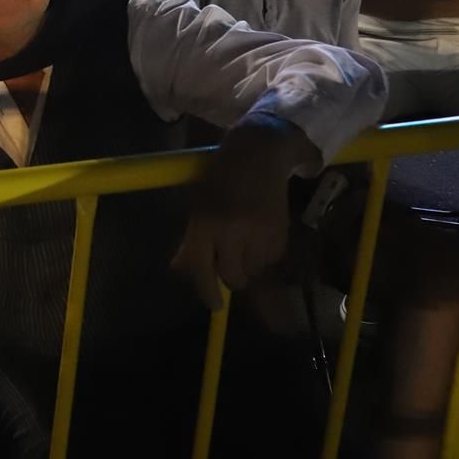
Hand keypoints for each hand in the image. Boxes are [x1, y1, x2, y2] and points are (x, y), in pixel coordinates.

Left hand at [170, 115, 318, 307]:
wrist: (257, 152)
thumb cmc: (220, 178)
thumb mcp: (199, 206)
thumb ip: (191, 241)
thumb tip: (178, 268)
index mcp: (203, 223)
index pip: (202, 268)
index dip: (207, 291)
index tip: (215, 305)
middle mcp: (230, 230)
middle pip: (233, 276)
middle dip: (233, 277)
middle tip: (232, 264)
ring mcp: (257, 231)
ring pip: (255, 269)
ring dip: (251, 263)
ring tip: (247, 237)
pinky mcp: (280, 229)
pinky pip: (273, 257)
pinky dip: (267, 253)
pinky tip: (262, 230)